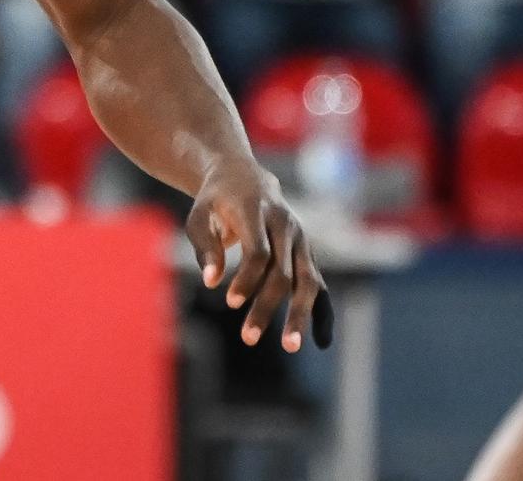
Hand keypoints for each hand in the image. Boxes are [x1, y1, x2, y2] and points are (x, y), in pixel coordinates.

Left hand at [187, 160, 333, 352]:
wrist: (243, 177)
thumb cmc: (215, 201)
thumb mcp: (199, 215)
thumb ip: (204, 245)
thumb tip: (211, 282)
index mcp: (258, 212)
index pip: (259, 251)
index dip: (247, 278)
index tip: (230, 302)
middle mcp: (287, 226)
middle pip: (284, 272)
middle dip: (267, 306)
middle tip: (248, 338)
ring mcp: (302, 241)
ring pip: (308, 282)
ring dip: (300, 315)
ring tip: (289, 346)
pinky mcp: (307, 254)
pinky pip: (320, 287)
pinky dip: (322, 313)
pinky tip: (320, 342)